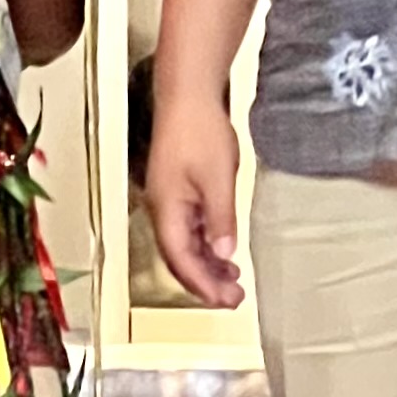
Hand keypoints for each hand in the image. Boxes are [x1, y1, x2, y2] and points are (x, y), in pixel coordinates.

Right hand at [146, 93, 245, 308]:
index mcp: (167, 209)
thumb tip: (224, 254)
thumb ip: (221, 219)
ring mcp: (168, 201)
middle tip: (233, 298)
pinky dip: (205, 245)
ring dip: (206, 265)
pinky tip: (222, 250)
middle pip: (179, 258)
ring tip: (232, 279)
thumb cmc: (199, 130)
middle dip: (204, 282)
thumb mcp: (218, 178)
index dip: (202, 285)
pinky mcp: (177, 191)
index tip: (225, 301)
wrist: (188, 96)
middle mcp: (162, 209)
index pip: (180, 260)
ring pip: (184, 245)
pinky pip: (188, 229)